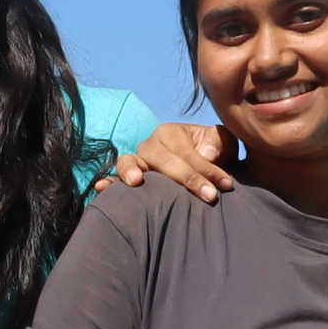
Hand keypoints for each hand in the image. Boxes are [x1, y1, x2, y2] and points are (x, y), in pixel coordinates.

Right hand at [113, 121, 237, 201]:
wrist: (201, 167)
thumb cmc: (213, 155)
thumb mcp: (223, 144)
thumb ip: (219, 142)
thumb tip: (207, 153)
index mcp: (170, 132)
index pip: (188, 151)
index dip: (208, 168)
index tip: (225, 185)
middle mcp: (150, 145)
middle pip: (162, 159)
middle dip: (187, 178)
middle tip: (209, 196)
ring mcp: (136, 162)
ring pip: (128, 162)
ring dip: (130, 170)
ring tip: (137, 181)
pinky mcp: (129, 179)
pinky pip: (114, 179)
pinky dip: (108, 183)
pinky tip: (102, 188)